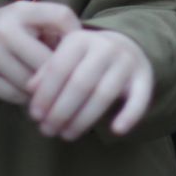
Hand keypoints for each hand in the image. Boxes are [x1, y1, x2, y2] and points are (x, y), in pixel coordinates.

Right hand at [0, 0, 79, 103]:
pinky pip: (17, 95)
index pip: (62, 16)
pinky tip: (28, 93)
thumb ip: (54, 27)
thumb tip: (85, 52)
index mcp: (21, 11)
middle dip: (61, 73)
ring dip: (44, 89)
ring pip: (34, 82)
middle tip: (69, 81)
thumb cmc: (5, 31)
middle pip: (49, 61)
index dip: (77, 34)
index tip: (83, 48)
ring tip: (47, 87)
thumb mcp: (26, 18)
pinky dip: (27, 98)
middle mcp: (4, 30)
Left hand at [25, 28, 153, 139]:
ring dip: (83, 119)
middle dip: (60, 111)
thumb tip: (30, 90)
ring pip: (104, 94)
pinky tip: (116, 130)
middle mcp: (106, 47)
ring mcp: (127, 62)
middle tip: (47, 130)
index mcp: (80, 39)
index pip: (59, 69)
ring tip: (66, 135)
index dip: (45, 95)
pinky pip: (140, 98)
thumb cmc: (83, 59)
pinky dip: (130, 114)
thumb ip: (46, 71)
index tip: (34, 116)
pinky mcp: (144, 77)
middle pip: (80, 84)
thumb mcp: (63, 56)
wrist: (124, 46)